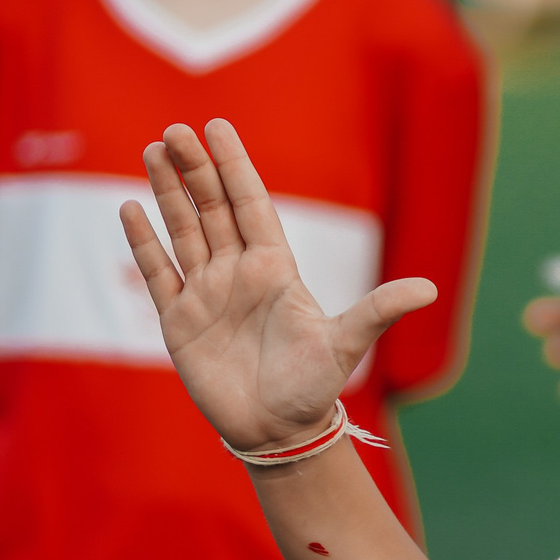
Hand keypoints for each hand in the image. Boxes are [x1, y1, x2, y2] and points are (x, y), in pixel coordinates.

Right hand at [122, 120, 436, 450]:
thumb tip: (430, 289)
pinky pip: (157, 273)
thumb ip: (379, 311)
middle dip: (194, 168)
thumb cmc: (314, 387)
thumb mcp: (346, 344)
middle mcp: (238, 273)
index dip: (234, 165)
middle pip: (212, 208)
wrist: (279, 432)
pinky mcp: (179, 322)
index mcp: (275, 268)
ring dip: (167, 193)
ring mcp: (206, 294)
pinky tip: (129, 208)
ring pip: (183, 231)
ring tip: (153, 151)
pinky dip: (144, 242)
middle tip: (175, 129)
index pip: (251, 204)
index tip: (217, 127)